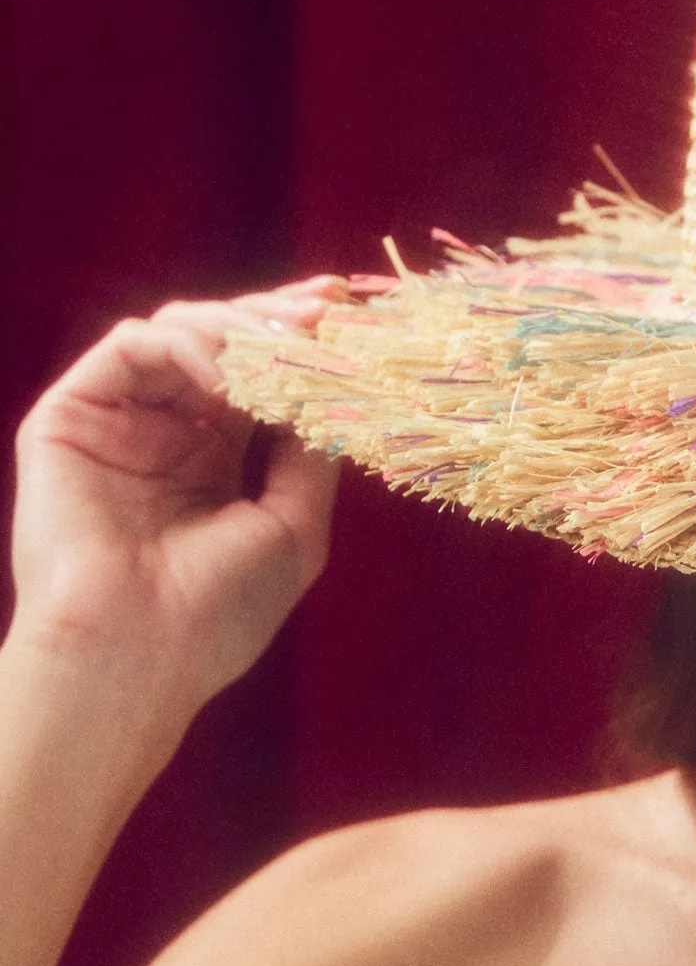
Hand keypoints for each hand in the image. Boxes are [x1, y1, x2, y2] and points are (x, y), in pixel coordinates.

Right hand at [9, 280, 342, 719]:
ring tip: (285, 342)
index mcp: (218, 461)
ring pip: (180, 331)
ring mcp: (120, 422)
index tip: (352, 316)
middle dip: (280, 319)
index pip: (264, 379)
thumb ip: (313, 452)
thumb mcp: (295, 527)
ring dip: (240, 326)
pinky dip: (186, 343)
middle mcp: (168, 433)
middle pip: (226, 343)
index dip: (306, 344)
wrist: (137, 654)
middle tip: (326, 310)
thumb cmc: (218, 610)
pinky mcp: (72, 416)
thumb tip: (342, 388)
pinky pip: (131, 346)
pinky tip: (225, 373)